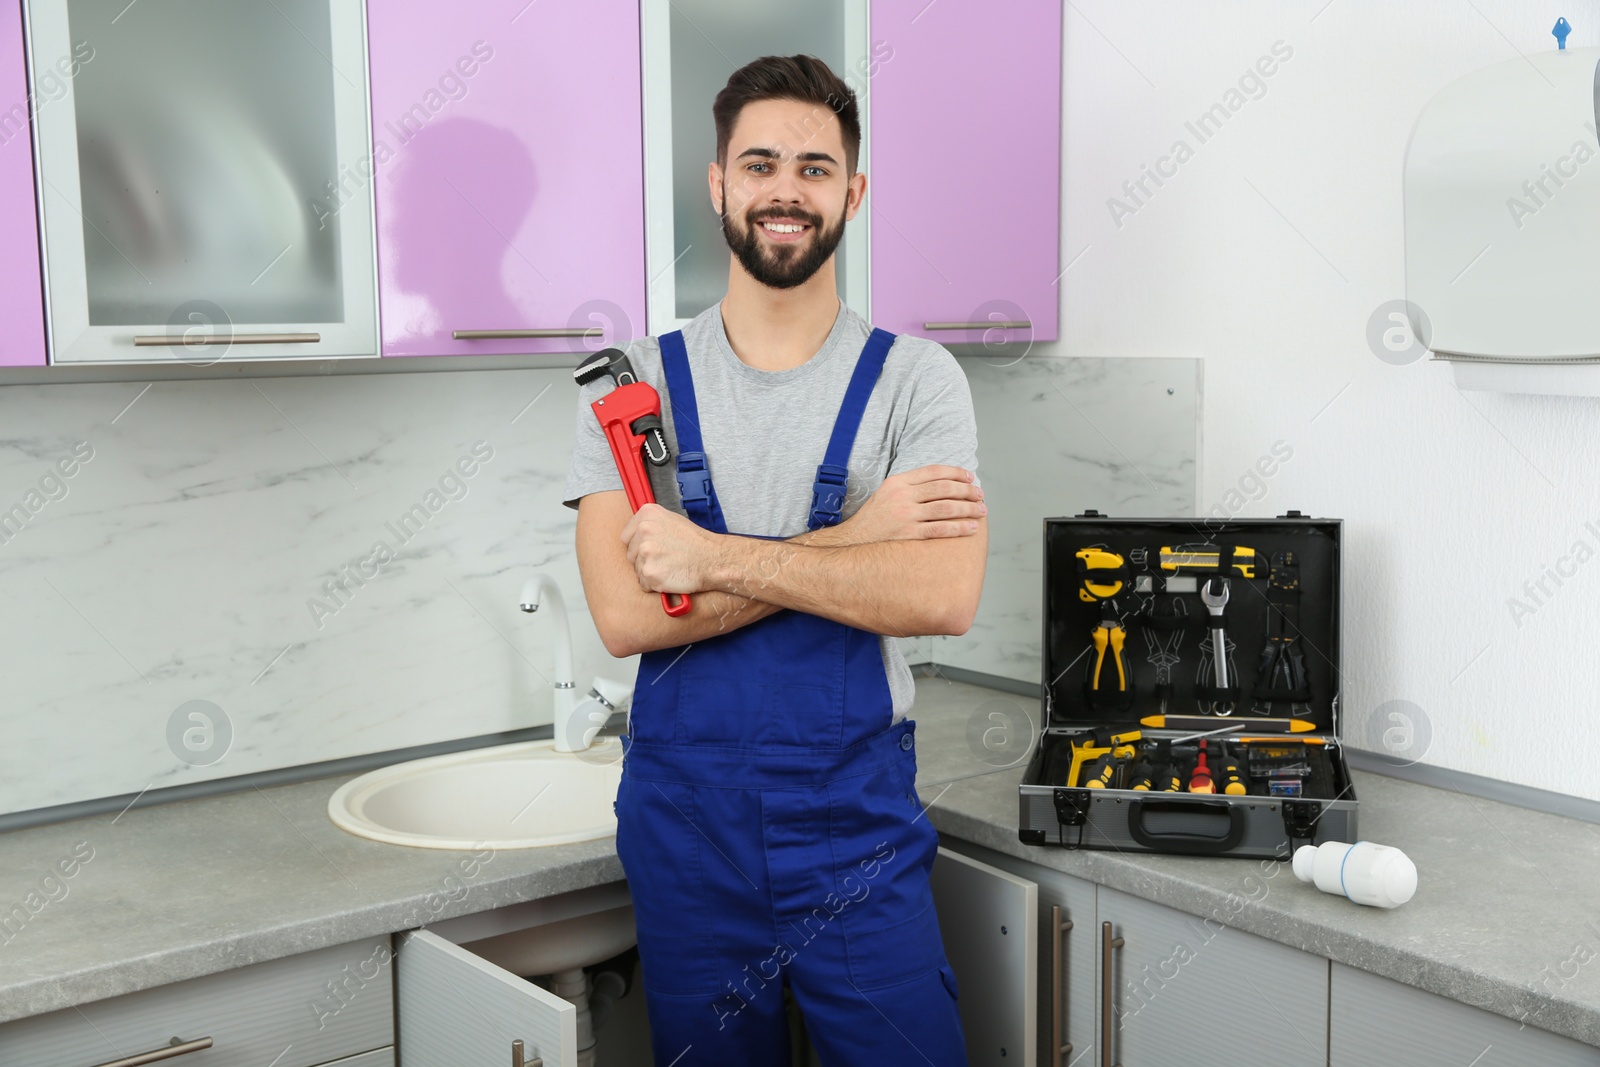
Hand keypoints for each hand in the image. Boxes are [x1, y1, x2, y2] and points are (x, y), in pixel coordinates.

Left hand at [620, 502, 719, 593]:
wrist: (712, 559)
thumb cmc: (695, 542)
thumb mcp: (672, 520)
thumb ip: (651, 525)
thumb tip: (636, 535)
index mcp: (647, 514)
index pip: (626, 537)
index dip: (638, 546)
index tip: (652, 549)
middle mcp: (644, 530)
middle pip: (631, 554)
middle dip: (645, 560)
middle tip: (665, 559)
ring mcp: (646, 552)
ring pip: (637, 570)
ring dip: (650, 572)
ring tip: (670, 567)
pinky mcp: (650, 572)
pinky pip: (644, 583)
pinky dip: (655, 585)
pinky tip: (670, 576)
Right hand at [824, 464, 984, 544]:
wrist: (853, 542)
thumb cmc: (875, 518)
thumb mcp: (887, 493)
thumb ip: (910, 485)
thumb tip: (942, 483)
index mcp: (897, 482)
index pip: (933, 471)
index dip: (955, 473)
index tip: (970, 477)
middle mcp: (902, 496)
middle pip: (943, 488)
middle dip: (966, 491)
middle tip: (980, 495)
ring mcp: (905, 516)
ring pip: (946, 508)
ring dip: (968, 508)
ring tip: (981, 510)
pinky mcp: (908, 535)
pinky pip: (940, 529)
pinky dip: (959, 528)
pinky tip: (972, 527)